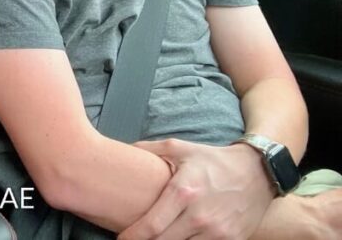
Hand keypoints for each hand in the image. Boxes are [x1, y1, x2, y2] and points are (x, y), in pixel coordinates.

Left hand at [117, 139, 275, 239]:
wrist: (258, 172)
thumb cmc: (213, 160)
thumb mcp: (179, 148)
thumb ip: (148, 150)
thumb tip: (122, 151)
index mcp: (183, 192)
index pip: (151, 226)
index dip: (132, 237)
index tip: (121, 238)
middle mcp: (200, 216)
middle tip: (134, 239)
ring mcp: (218, 232)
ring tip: (157, 237)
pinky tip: (181, 237)